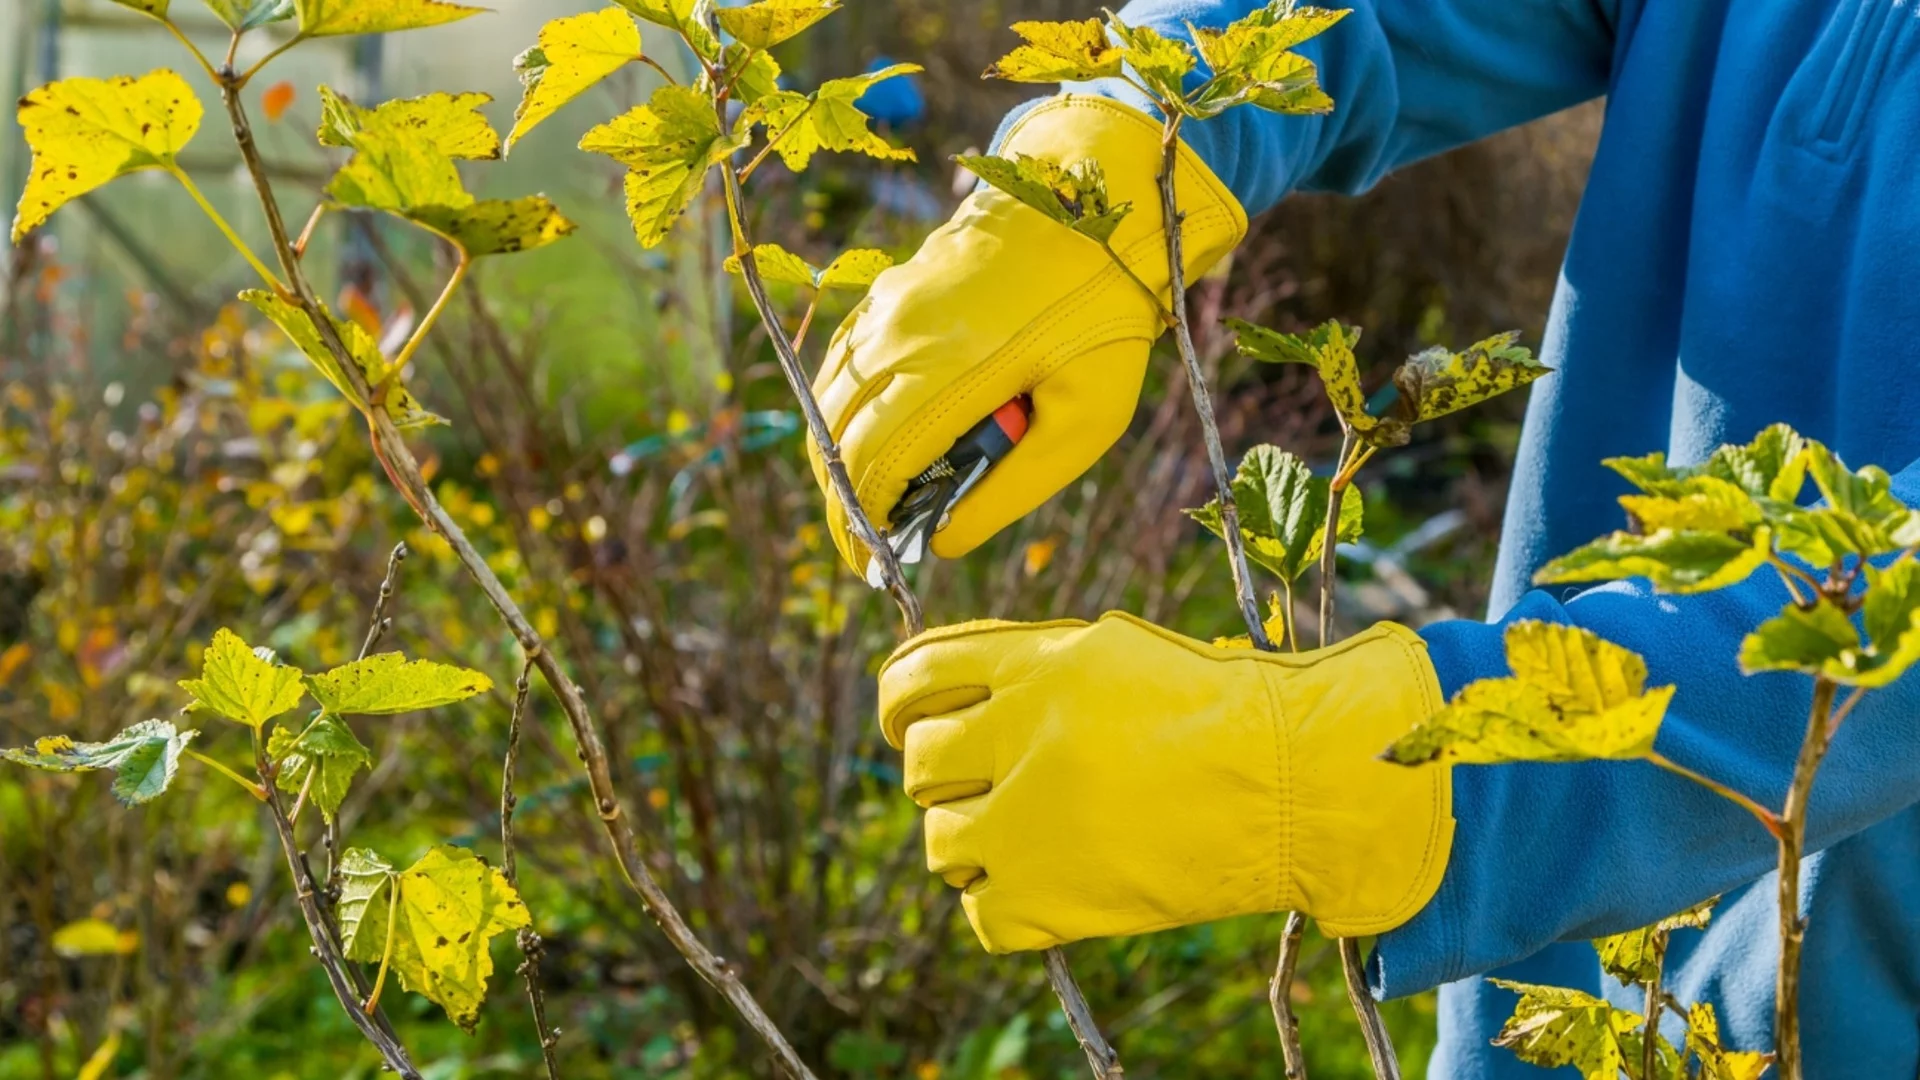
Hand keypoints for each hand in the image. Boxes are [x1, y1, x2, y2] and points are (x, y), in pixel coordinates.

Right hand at [807, 96, 1246, 572]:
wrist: (1095, 203)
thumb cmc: (1104, 317)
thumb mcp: (1086, 419)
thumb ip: (1012, 489)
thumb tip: (943, 542)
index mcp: (946, 371)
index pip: (869, 466)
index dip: (862, 526)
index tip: (872, 565)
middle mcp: (899, 336)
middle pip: (836, 438)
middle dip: (843, 502)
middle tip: (868, 546)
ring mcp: (887, 306)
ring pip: (831, 399)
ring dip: (839, 455)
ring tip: (872, 500)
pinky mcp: (890, 289)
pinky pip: (845, 360)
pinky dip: (846, 408)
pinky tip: (875, 434)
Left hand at [878, 612, 1454, 952]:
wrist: (1299, 784)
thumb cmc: (1220, 711)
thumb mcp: (1118, 653)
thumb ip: (1030, 667)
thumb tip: (953, 688)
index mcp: (1036, 664)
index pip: (913, 676)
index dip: (899, 705)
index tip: (906, 725)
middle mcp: (1021, 736)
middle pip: (920, 764)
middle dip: (946, 778)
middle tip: (988, 789)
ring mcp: (1031, 822)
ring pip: (941, 843)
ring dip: (972, 844)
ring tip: (1022, 842)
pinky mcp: (1054, 900)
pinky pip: (980, 915)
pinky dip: (1005, 908)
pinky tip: (1048, 890)